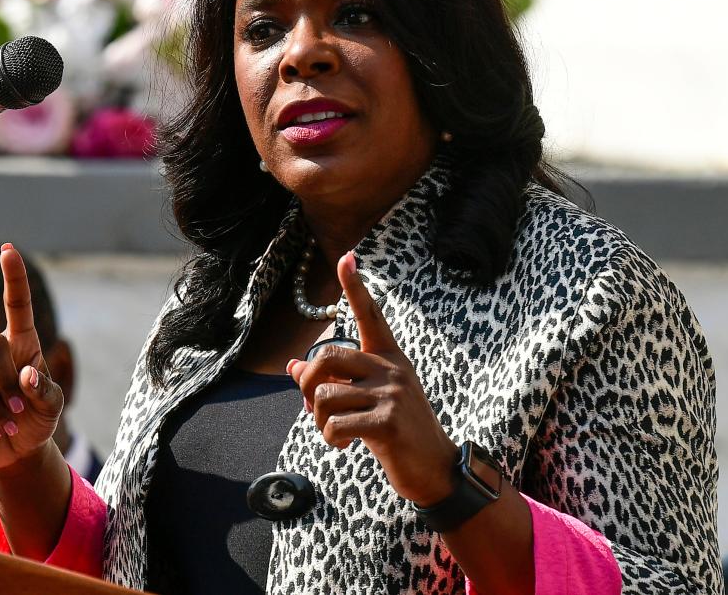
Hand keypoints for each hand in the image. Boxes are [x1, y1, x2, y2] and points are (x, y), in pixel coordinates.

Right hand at [0, 243, 63, 470]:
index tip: (9, 251)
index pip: (17, 305)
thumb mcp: (52, 406)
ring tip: (9, 421)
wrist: (16, 448)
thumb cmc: (38, 417)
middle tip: (19, 405)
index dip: (13, 278)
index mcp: (23, 342)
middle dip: (6, 378)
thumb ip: (45, 391)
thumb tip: (27, 375)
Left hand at [288, 252, 457, 505]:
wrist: (434, 470)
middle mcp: (392, 368)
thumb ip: (335, 381)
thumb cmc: (397, 433)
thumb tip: (293, 366)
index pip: (369, 315)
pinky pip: (335, 424)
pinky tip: (344, 445)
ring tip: (336, 432)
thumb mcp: (366, 401)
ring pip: (325, 395)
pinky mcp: (388, 422)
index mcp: (389, 358)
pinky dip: (330, 438)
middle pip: (328, 355)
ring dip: (319, 420)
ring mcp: (392, 394)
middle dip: (307, 381)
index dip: (355, 287)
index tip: (346, 257)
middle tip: (312, 406)